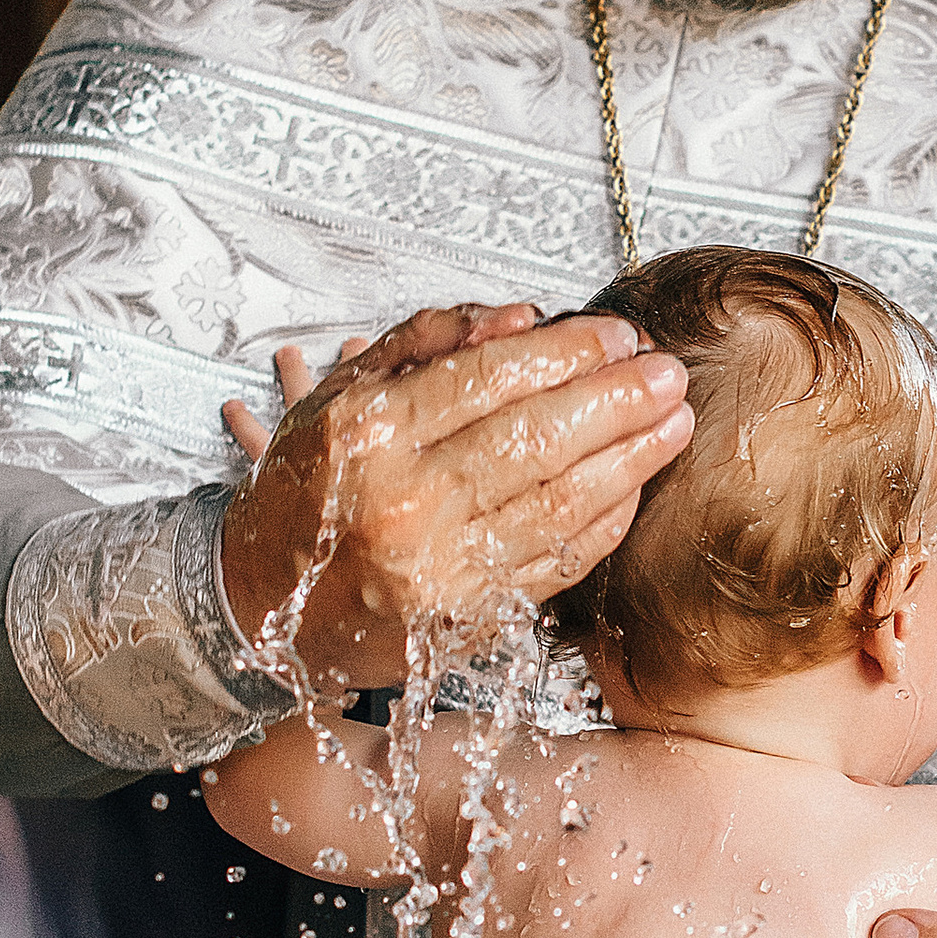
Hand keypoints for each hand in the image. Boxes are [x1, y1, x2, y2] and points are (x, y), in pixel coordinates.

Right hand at [218, 303, 692, 689]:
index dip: (568, 352)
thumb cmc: (311, 490)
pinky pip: (557, 564)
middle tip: (665, 371)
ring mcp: (439, 571)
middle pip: (538, 440)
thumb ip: (427, 342)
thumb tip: (521, 317)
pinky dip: (605, 522)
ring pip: (561, 505)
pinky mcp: (467, 620)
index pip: (491, 378)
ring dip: (631, 460)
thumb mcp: (342, 393)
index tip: (616, 335)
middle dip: (618, 400)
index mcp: (370, 435)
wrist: (263, 604)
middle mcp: (404, 504)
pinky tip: (634, 485)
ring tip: (673, 421)